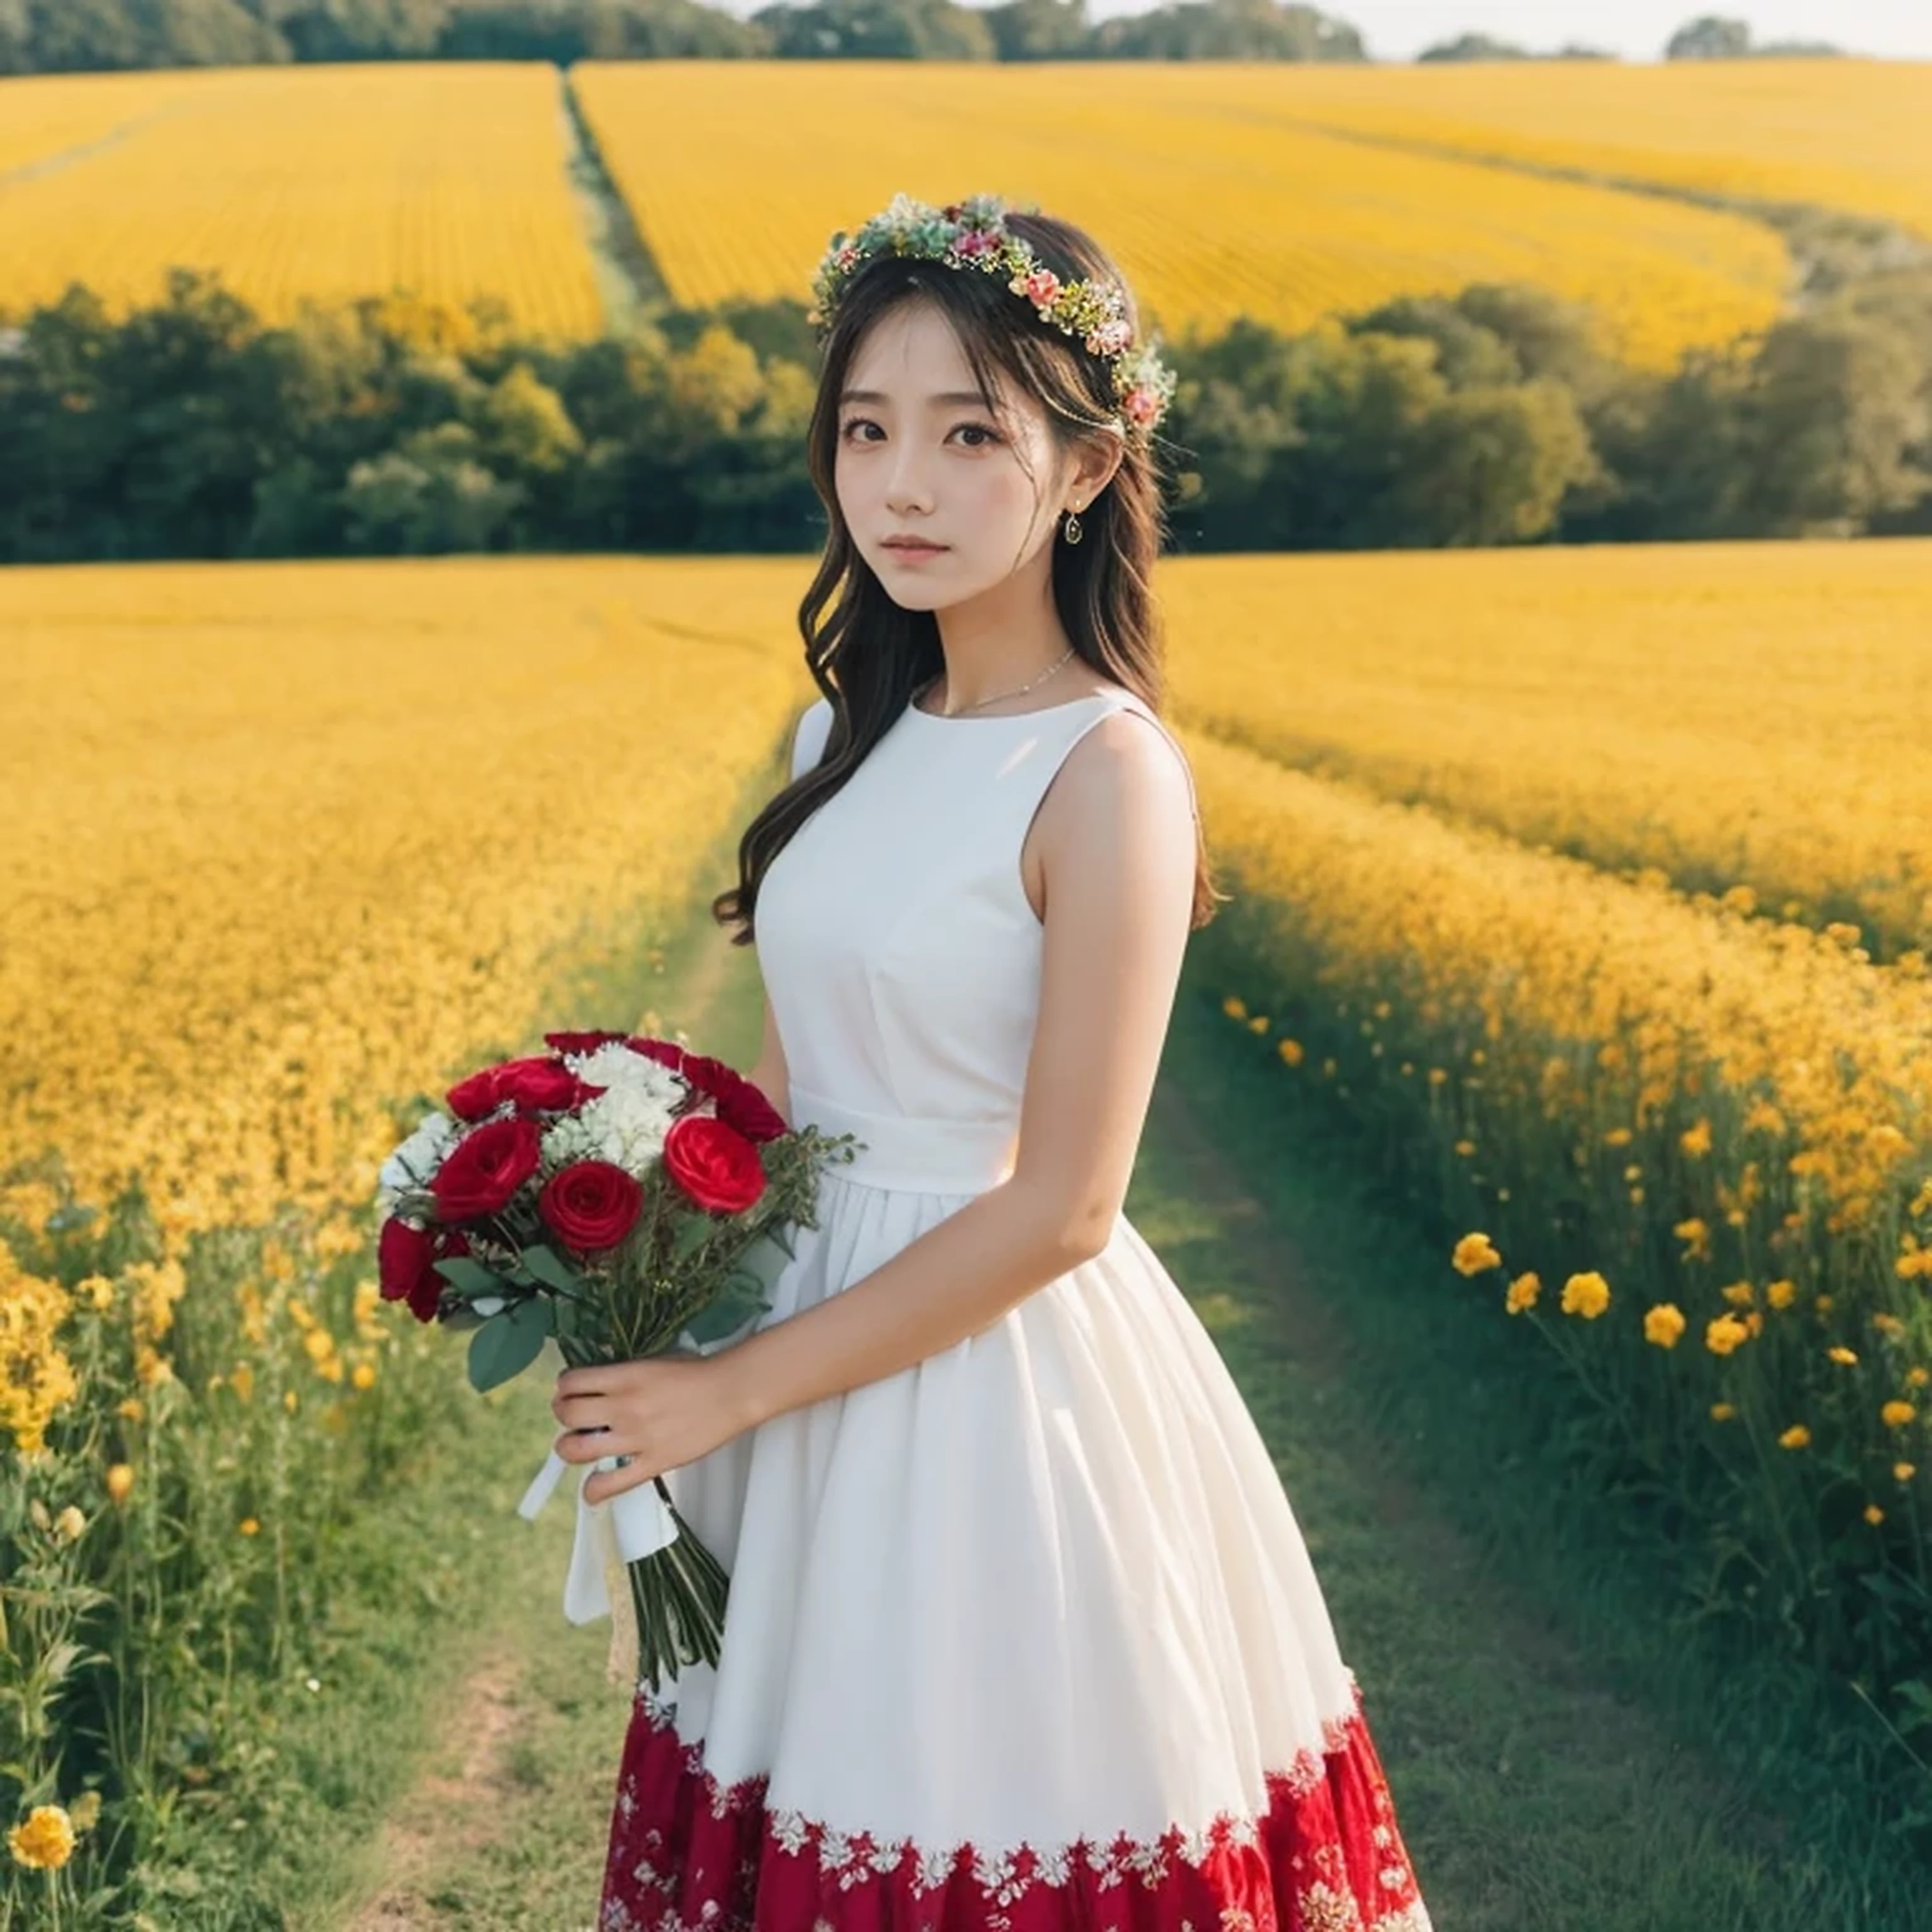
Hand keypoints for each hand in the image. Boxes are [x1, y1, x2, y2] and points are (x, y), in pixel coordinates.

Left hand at [550, 1353, 756, 1504]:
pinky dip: (593, 1490)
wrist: (731, 1392)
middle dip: (563, 1415)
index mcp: (625, 1377)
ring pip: (576, 1450)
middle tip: (573, 1417)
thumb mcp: (653, 1361)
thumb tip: (593, 1385)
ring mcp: (636, 1439)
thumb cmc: (696, 1372)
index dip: (564, 1387)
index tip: (571, 1391)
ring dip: (569, 1448)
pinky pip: (610, 1485)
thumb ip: (622, 1374)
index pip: (571, 1382)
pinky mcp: (652, 1464)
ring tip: (580, 1445)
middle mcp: (624, 1407)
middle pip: (567, 1415)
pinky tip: (593, 1487)